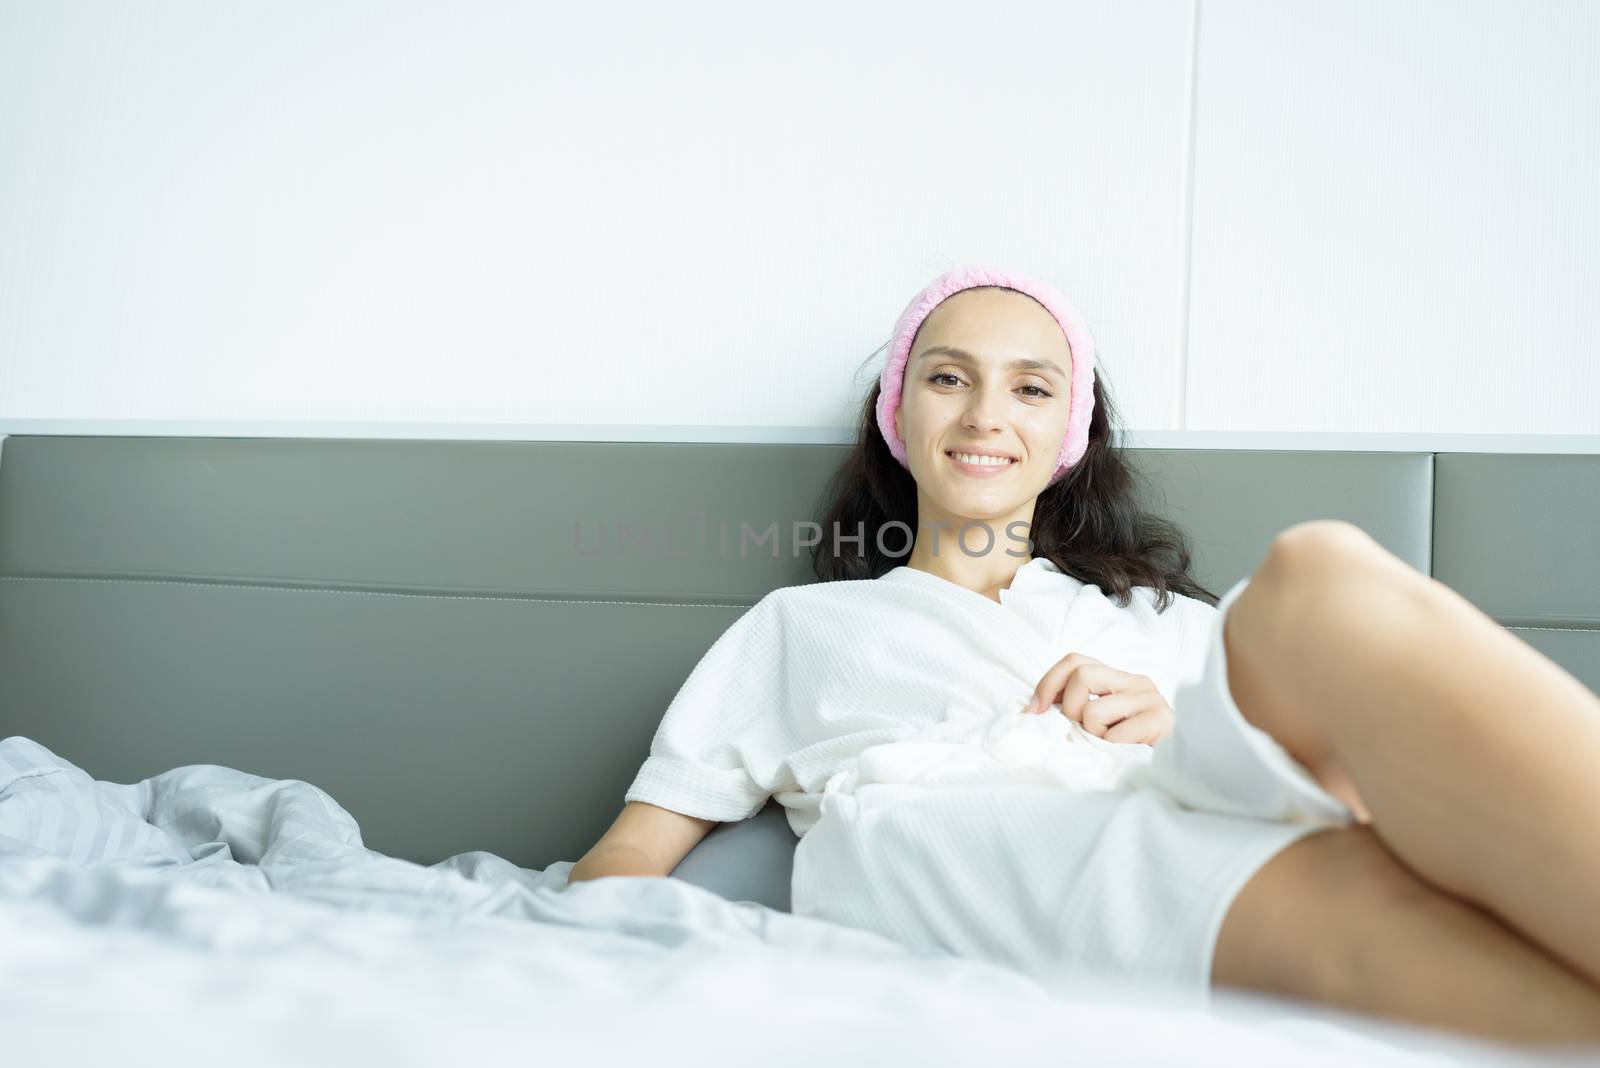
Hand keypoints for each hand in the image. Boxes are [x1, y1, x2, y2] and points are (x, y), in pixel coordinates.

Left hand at [1024, 652, 1174, 744]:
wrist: (1166, 774)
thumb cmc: (1126, 749)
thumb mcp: (1096, 723)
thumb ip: (1074, 709)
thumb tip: (1034, 709)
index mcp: (1119, 678)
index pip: (1075, 661)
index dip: (1049, 683)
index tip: (1036, 709)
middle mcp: (1137, 682)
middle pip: (1082, 674)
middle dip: (1070, 708)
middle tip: (1081, 731)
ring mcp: (1151, 699)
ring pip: (1093, 709)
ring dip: (1092, 735)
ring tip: (1110, 744)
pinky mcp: (1161, 720)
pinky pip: (1113, 735)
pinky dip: (1109, 748)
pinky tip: (1125, 752)